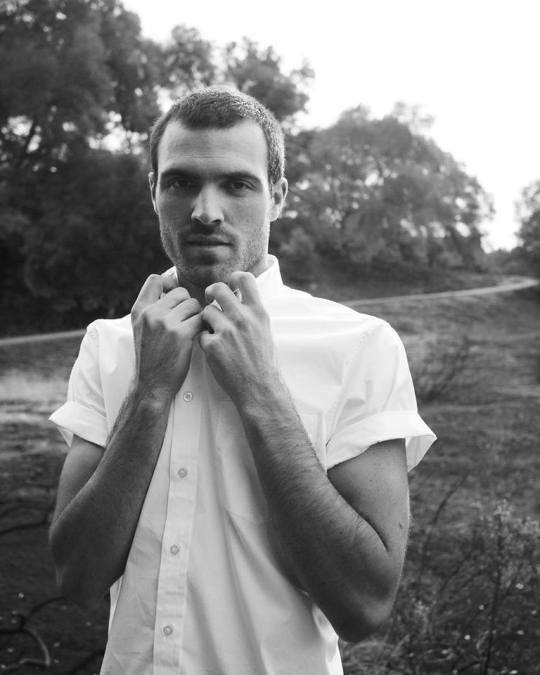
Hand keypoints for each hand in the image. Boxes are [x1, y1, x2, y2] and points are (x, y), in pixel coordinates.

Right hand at [131, 272, 202, 400]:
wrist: (152, 384)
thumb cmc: (152, 358)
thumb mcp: (142, 329)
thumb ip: (153, 309)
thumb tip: (174, 289)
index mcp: (139, 310)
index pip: (155, 280)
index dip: (170, 283)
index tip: (176, 296)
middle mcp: (150, 313)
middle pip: (181, 292)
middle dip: (188, 305)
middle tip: (187, 322)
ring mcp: (165, 323)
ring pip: (193, 305)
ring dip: (197, 317)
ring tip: (191, 331)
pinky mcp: (181, 334)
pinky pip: (201, 319)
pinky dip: (203, 327)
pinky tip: (197, 337)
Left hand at [199, 271, 280, 407]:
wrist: (259, 388)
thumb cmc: (263, 361)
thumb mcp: (265, 330)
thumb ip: (252, 313)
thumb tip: (240, 297)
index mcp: (258, 312)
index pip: (244, 279)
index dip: (233, 278)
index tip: (230, 286)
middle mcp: (242, 318)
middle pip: (217, 289)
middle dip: (210, 293)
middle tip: (209, 301)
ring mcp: (226, 331)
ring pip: (206, 312)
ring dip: (207, 321)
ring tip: (215, 333)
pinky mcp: (213, 345)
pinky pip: (201, 334)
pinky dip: (205, 341)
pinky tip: (214, 350)